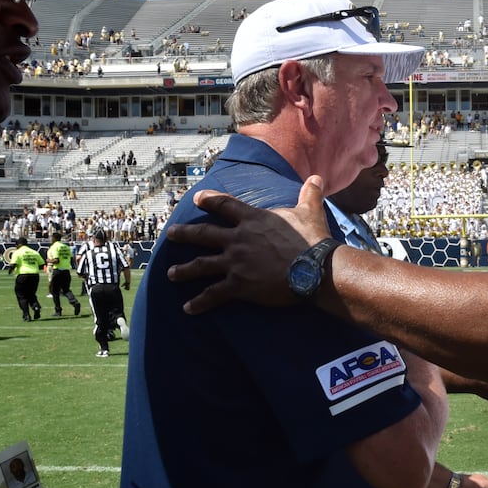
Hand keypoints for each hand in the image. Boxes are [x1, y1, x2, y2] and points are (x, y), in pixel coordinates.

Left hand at [161, 176, 334, 312]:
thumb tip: (317, 179)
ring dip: (184, 270)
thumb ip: (309, 195)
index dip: (209, 200)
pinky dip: (200, 302)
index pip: (224, 205)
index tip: (196, 198)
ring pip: (201, 265)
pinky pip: (213, 295)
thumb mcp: (310, 212)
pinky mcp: (238, 285)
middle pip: (203, 234)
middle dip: (184, 234)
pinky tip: (188, 309)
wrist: (314, 268)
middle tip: (170, 234)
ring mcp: (235, 263)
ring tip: (171, 273)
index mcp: (252, 220)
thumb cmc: (312, 240)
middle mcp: (237, 240)